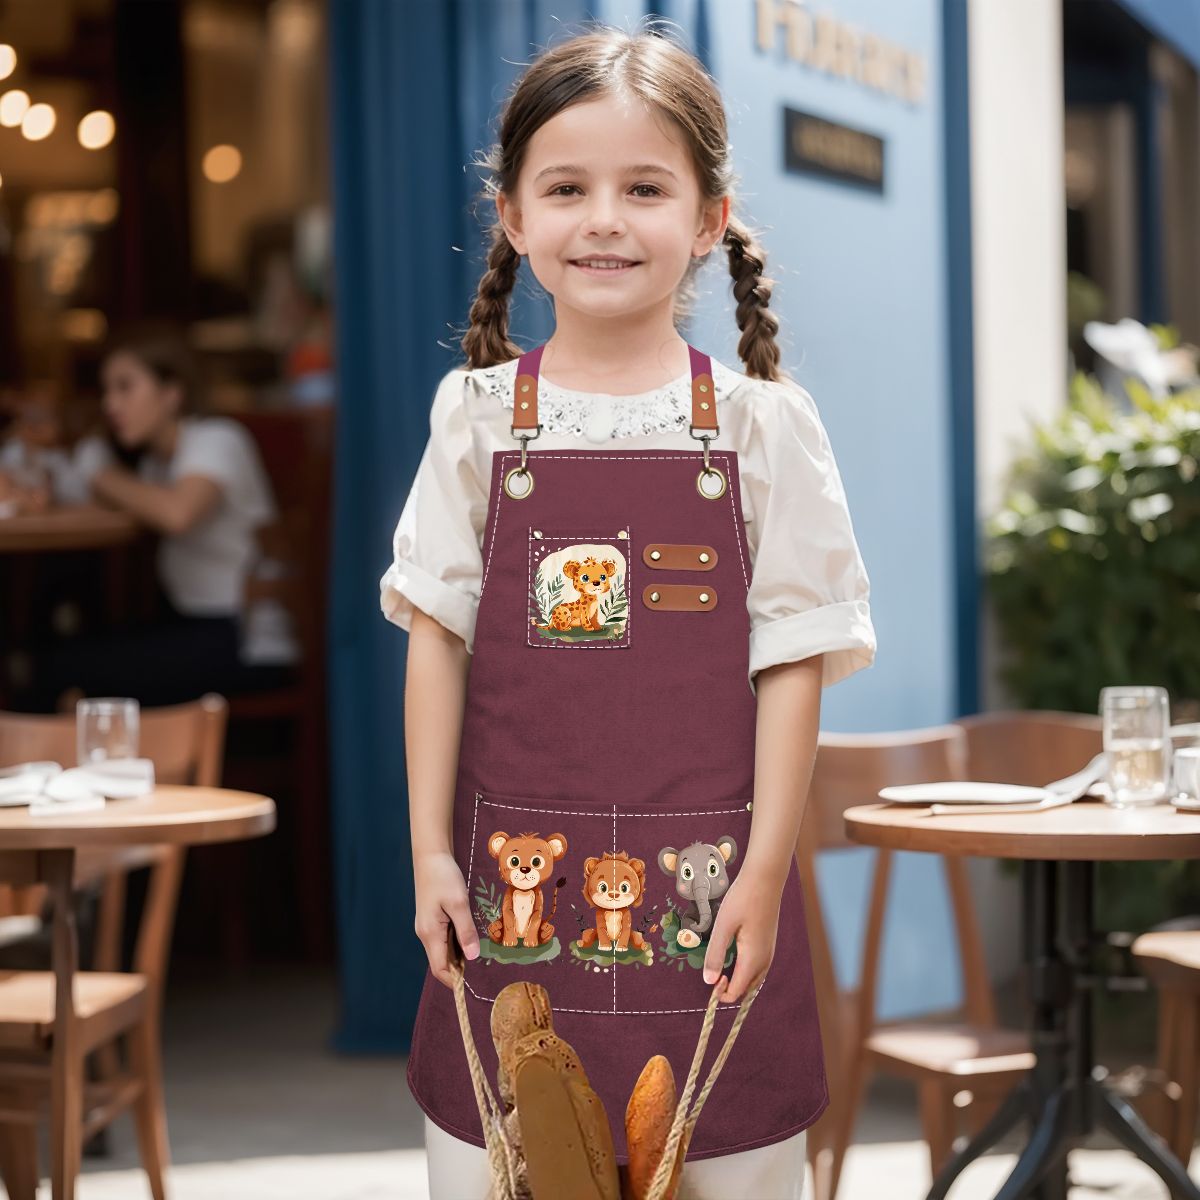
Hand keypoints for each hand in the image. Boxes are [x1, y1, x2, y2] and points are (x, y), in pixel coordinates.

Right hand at [414, 850, 480, 988]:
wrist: (430, 856)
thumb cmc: (444, 877)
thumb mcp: (459, 903)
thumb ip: (466, 931)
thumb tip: (472, 958)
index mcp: (430, 933)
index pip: (439, 968)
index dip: (454, 980)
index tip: (472, 985)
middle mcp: (425, 934)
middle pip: (441, 961)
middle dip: (459, 968)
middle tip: (482, 965)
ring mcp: (427, 926)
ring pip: (443, 950)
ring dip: (459, 954)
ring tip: (479, 949)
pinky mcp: (431, 919)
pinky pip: (443, 939)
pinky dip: (456, 942)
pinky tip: (469, 934)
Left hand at [701, 869, 781, 1003]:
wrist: (766, 879)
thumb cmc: (743, 899)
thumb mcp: (723, 926)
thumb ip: (715, 954)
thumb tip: (709, 982)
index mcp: (753, 959)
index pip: (738, 993)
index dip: (721, 993)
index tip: (710, 977)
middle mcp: (765, 960)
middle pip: (747, 990)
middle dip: (730, 988)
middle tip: (713, 971)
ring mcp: (769, 952)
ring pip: (754, 979)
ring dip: (738, 979)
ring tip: (722, 964)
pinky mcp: (769, 943)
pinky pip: (758, 967)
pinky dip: (745, 970)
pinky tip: (734, 955)